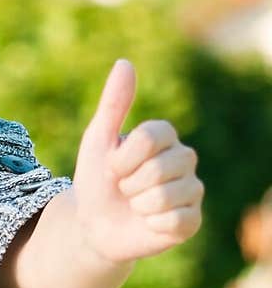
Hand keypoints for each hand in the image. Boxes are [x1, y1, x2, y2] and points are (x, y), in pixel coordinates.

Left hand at [71, 59, 204, 264]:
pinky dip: (151, 225)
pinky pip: (175, 221)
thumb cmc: (97, 179)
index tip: (112, 166)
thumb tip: (125, 63)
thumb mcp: (97, 140)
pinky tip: (147, 223)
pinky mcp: (192, 220)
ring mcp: (192, 190)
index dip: (123, 157)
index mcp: (165, 136)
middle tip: (124, 188)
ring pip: (165, 197)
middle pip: (159, 168)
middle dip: (129, 183)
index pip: (151, 137)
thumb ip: (113, 104)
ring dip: (138, 205)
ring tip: (135, 205)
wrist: (94, 225)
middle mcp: (185, 159)